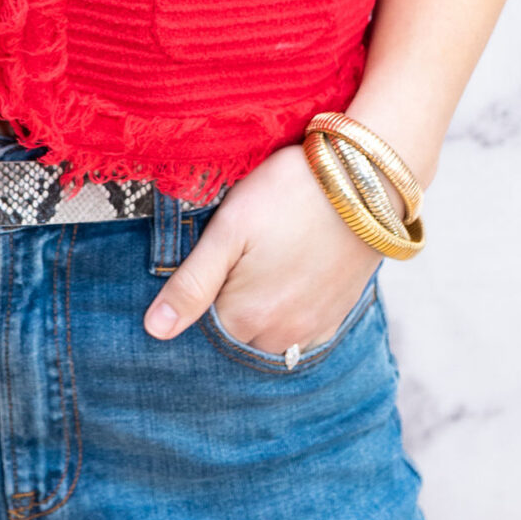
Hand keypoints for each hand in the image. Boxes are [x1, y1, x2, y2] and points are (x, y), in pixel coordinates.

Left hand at [143, 141, 380, 355]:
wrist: (366, 182)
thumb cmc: (288, 196)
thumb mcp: (229, 230)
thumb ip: (191, 284)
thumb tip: (155, 330)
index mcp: (246, 317)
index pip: (202, 330)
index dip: (196, 300)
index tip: (205, 267)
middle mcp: (281, 335)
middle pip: (236, 335)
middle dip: (226, 308)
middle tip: (233, 260)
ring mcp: (312, 328)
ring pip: (267, 337)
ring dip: (257, 315)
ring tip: (258, 268)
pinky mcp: (336, 316)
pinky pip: (300, 332)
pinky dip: (286, 315)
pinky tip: (285, 281)